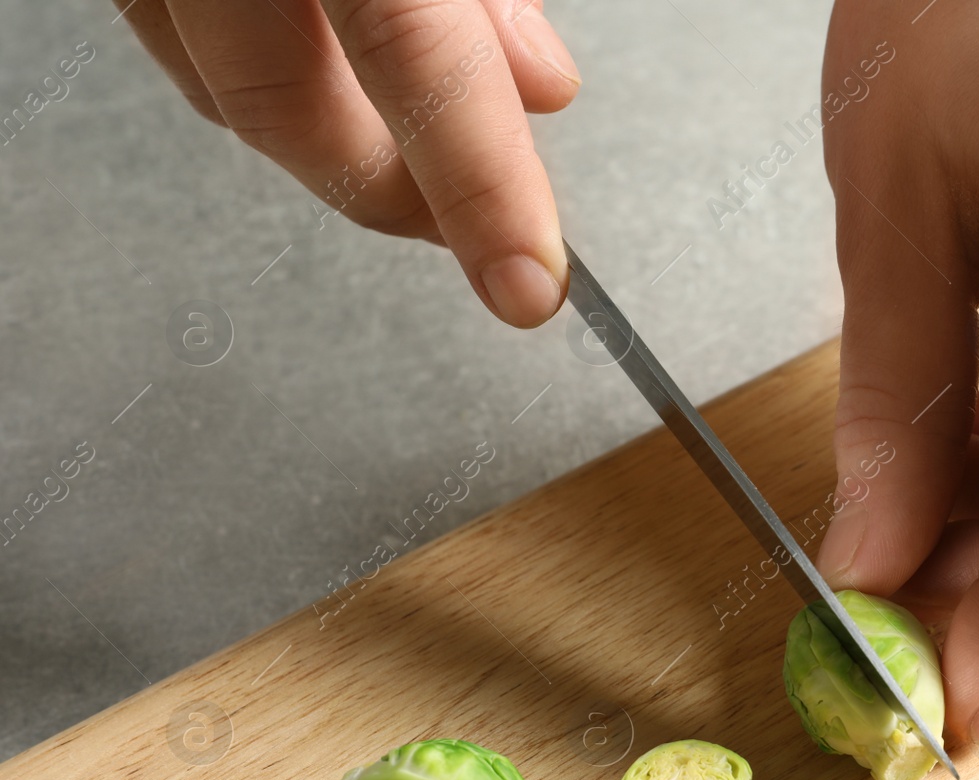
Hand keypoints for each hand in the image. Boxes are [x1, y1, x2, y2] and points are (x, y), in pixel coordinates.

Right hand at [116, 0, 578, 327]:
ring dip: (329, 137)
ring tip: (415, 146)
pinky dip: (271, 78)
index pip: (411, 55)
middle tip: (474, 222)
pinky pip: (180, 41)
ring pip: (220, 91)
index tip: (530, 283)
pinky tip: (336, 75)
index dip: (479, 183)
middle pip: (287, 106)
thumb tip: (543, 87)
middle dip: (396, 189)